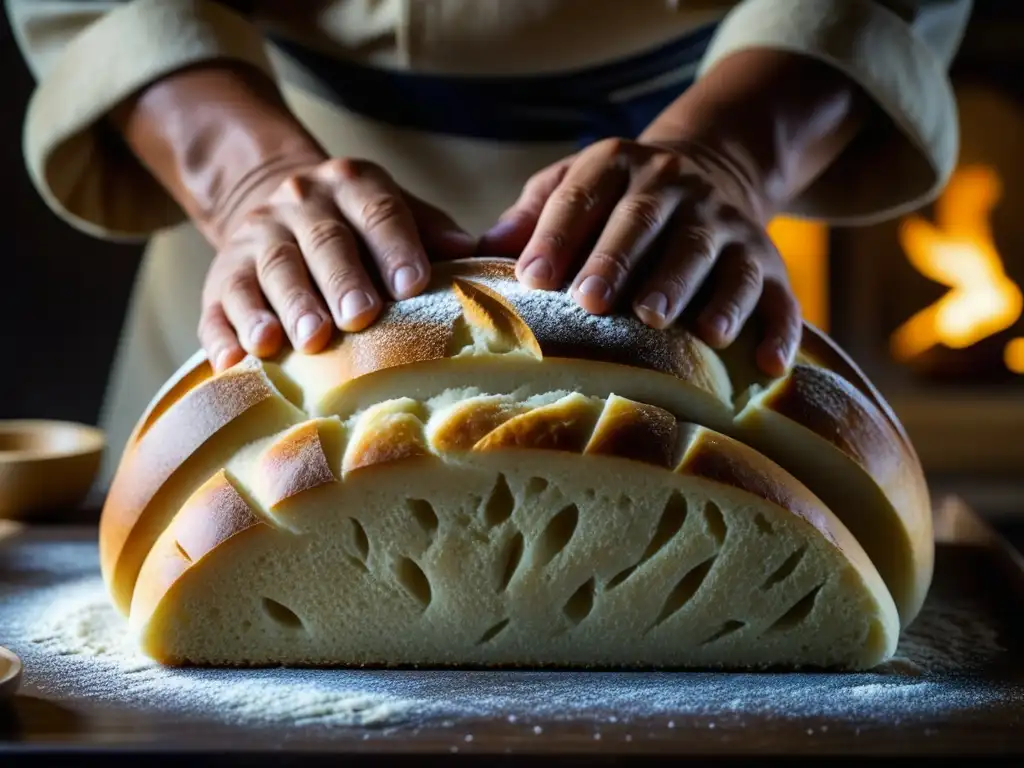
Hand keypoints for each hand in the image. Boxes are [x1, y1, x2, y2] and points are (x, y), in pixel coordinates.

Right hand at [200, 157, 476, 370]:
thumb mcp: (395, 214)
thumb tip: (473, 252)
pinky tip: (235, 361)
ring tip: (298, 341)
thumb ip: (431, 232)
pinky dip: (223, 333)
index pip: (379, 210)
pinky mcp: (220, 277)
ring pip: (270, 268)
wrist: (277, 210)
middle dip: (340, 280)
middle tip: (357, 317)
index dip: (395, 246)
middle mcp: (300, 204)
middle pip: (322, 241)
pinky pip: (218, 304)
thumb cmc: (359, 230)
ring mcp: (255, 238)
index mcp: (352, 187)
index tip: (412, 285)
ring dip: (286, 305)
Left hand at [479, 138, 800, 375]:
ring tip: (680, 327)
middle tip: (594, 302)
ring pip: (712, 255)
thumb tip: (477, 250)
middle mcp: (676, 188)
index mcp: (618, 167)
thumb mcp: (575, 184)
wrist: (715, 169)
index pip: (581, 196)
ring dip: (692, 289)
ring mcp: (726, 224)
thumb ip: (532, 214)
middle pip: (645, 222)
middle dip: (618, 261)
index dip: (557, 235)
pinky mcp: (771, 263)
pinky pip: (779, 296)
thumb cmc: (619, 200)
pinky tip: (767, 366)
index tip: (531, 278)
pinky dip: (777, 330)